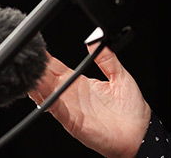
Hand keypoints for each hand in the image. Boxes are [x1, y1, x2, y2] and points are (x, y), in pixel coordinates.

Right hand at [28, 45, 150, 157]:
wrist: (140, 132)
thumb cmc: (131, 109)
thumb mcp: (120, 76)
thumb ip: (107, 59)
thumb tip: (96, 39)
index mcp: (82, 84)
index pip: (58, 69)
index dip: (47, 60)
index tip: (37, 49)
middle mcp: (74, 97)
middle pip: (50, 81)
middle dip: (39, 71)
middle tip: (30, 60)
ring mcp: (72, 110)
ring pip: (50, 96)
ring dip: (40, 87)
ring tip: (33, 75)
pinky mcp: (76, 123)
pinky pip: (61, 113)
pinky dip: (53, 104)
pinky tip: (46, 96)